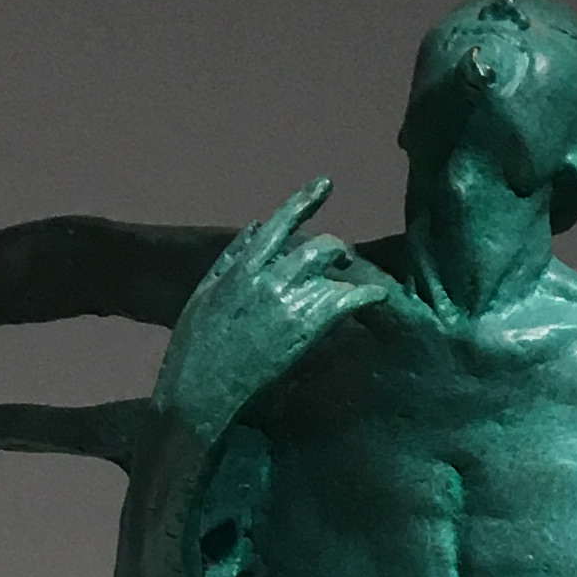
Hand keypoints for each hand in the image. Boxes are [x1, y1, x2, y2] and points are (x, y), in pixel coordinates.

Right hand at [158, 182, 393, 441]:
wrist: (199, 392)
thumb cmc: (195, 351)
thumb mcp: (205, 295)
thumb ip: (232, 259)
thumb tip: (256, 228)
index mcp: (242, 267)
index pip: (279, 224)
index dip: (305, 201)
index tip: (326, 184)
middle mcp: (268, 276)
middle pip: (318, 247)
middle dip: (335, 253)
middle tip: (342, 265)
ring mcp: (289, 300)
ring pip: (334, 270)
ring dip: (348, 276)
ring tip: (359, 287)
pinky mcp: (306, 327)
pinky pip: (347, 300)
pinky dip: (368, 295)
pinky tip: (380, 297)